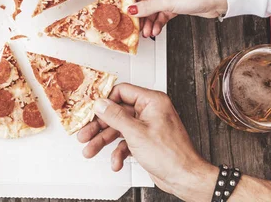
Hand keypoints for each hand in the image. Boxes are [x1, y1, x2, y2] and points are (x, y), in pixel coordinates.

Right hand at [77, 83, 217, 200]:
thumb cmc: (171, 155)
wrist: (185, 178)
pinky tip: (116, 162)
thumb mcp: (136, 133)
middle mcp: (150, 111)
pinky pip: (126, 142)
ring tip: (90, 149)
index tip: (90, 108)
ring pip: (118, 129)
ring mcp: (147, 126)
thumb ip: (115, 116)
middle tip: (85, 133)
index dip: (104, 100)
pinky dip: (119, 152)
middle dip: (99, 126)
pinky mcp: (145, 141)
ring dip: (104, 141)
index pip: (122, 92)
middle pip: (116, 112)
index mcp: (152, 101)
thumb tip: (101, 104)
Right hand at [127, 0, 227, 37]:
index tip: (124, 8)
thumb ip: (146, 7)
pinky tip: (156, 29)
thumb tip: (131, 9)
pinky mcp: (175, 4)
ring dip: (149, 21)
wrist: (218, 0)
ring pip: (153, 8)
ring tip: (147, 31)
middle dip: (140, 14)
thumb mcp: (166, 1)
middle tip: (135, 24)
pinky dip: (158, 22)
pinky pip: (161, 13)